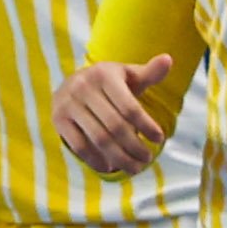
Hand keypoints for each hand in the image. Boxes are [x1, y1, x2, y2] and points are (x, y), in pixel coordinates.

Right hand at [53, 56, 173, 173]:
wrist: (71, 83)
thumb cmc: (109, 83)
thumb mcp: (128, 75)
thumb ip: (150, 72)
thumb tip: (168, 60)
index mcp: (104, 75)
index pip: (129, 106)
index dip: (146, 125)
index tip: (160, 139)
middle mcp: (83, 87)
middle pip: (115, 126)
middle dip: (134, 147)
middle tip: (147, 159)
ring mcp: (68, 104)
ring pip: (99, 139)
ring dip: (120, 158)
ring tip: (135, 168)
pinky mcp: (58, 119)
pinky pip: (79, 146)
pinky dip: (96, 160)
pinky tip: (110, 167)